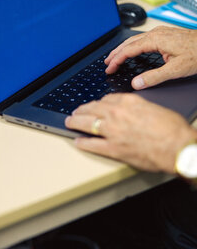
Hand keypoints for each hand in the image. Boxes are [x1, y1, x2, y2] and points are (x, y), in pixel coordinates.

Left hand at [65, 93, 196, 172]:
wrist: (177, 147)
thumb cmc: (171, 128)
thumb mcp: (153, 107)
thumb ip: (137, 106)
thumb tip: (129, 108)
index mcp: (128, 102)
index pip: (105, 99)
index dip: (98, 103)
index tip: (95, 105)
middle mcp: (116, 114)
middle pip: (92, 109)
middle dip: (82, 110)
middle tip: (76, 112)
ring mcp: (113, 131)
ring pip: (88, 124)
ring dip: (76, 122)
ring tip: (70, 122)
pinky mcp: (113, 149)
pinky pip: (92, 145)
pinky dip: (83, 143)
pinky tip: (78, 141)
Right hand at [105, 26, 196, 89]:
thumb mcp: (176, 69)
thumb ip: (154, 77)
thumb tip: (137, 83)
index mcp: (155, 40)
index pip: (129, 50)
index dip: (117, 60)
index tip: (109, 68)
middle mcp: (156, 33)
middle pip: (129, 43)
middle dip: (116, 53)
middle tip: (107, 63)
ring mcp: (160, 32)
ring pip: (135, 39)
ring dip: (123, 48)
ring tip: (115, 56)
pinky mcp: (165, 34)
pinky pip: (142, 38)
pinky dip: (132, 45)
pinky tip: (133, 50)